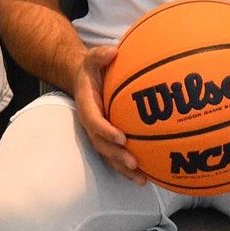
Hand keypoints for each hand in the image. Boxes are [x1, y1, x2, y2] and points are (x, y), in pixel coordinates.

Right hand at [72, 44, 147, 185]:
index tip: (121, 137)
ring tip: (142, 179)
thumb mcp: (91, 58)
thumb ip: (100, 55)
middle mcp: (92, 125)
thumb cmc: (91, 69)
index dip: (106, 131)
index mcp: (87, 107)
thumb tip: (113, 51)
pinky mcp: (108, 140)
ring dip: (124, 169)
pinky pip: (117, 156)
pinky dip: (129, 169)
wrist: (83, 81)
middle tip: (133, 162)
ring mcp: (99, 135)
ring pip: (110, 156)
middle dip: (117, 156)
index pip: (95, 122)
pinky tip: (147, 178)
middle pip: (102, 145)